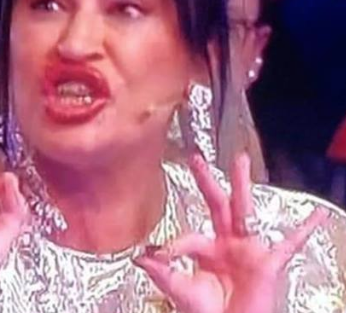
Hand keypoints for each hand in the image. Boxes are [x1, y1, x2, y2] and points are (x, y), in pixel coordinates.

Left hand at [135, 154, 325, 312]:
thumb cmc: (207, 311)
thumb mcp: (182, 290)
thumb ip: (163, 273)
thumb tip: (138, 257)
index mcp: (205, 247)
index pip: (189, 237)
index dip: (175, 246)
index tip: (161, 255)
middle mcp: (226, 241)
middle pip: (216, 205)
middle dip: (206, 181)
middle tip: (196, 158)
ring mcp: (247, 248)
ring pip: (244, 210)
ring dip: (242, 185)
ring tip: (240, 160)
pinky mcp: (268, 262)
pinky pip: (290, 244)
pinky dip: (305, 229)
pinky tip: (317, 214)